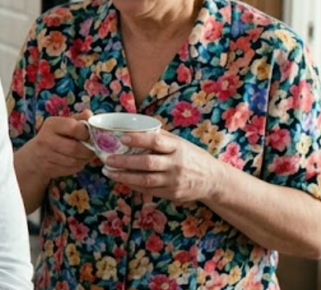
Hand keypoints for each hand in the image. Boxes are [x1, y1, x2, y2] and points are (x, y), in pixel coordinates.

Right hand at [27, 110, 95, 179]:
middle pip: (74, 148)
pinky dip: (78, 166)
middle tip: (93, 150)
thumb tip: (90, 115)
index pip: (74, 128)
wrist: (34, 155)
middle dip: (88, 151)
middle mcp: (46, 139)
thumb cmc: (54, 136)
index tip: (89, 136)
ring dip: (84, 160)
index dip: (86, 133)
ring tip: (86, 155)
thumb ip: (78, 119)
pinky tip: (77, 161)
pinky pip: (70, 169)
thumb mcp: (64, 124)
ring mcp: (45, 155)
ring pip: (74, 161)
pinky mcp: (48, 168)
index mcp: (51, 124)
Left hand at [102, 130, 224, 202]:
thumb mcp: (180, 143)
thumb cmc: (191, 156)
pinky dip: (133, 185)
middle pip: (147, 163)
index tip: (121, 138)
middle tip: (107, 159)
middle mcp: (176, 164)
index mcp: (178, 147)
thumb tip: (134, 126)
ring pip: (145, 180)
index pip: (156, 141)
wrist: (213, 180)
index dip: (138, 139)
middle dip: (124, 162)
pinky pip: (148, 190)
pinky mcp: (172, 194)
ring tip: (108, 171)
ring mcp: (174, 181)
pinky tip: (121, 180)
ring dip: (124, 176)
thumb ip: (160, 137)